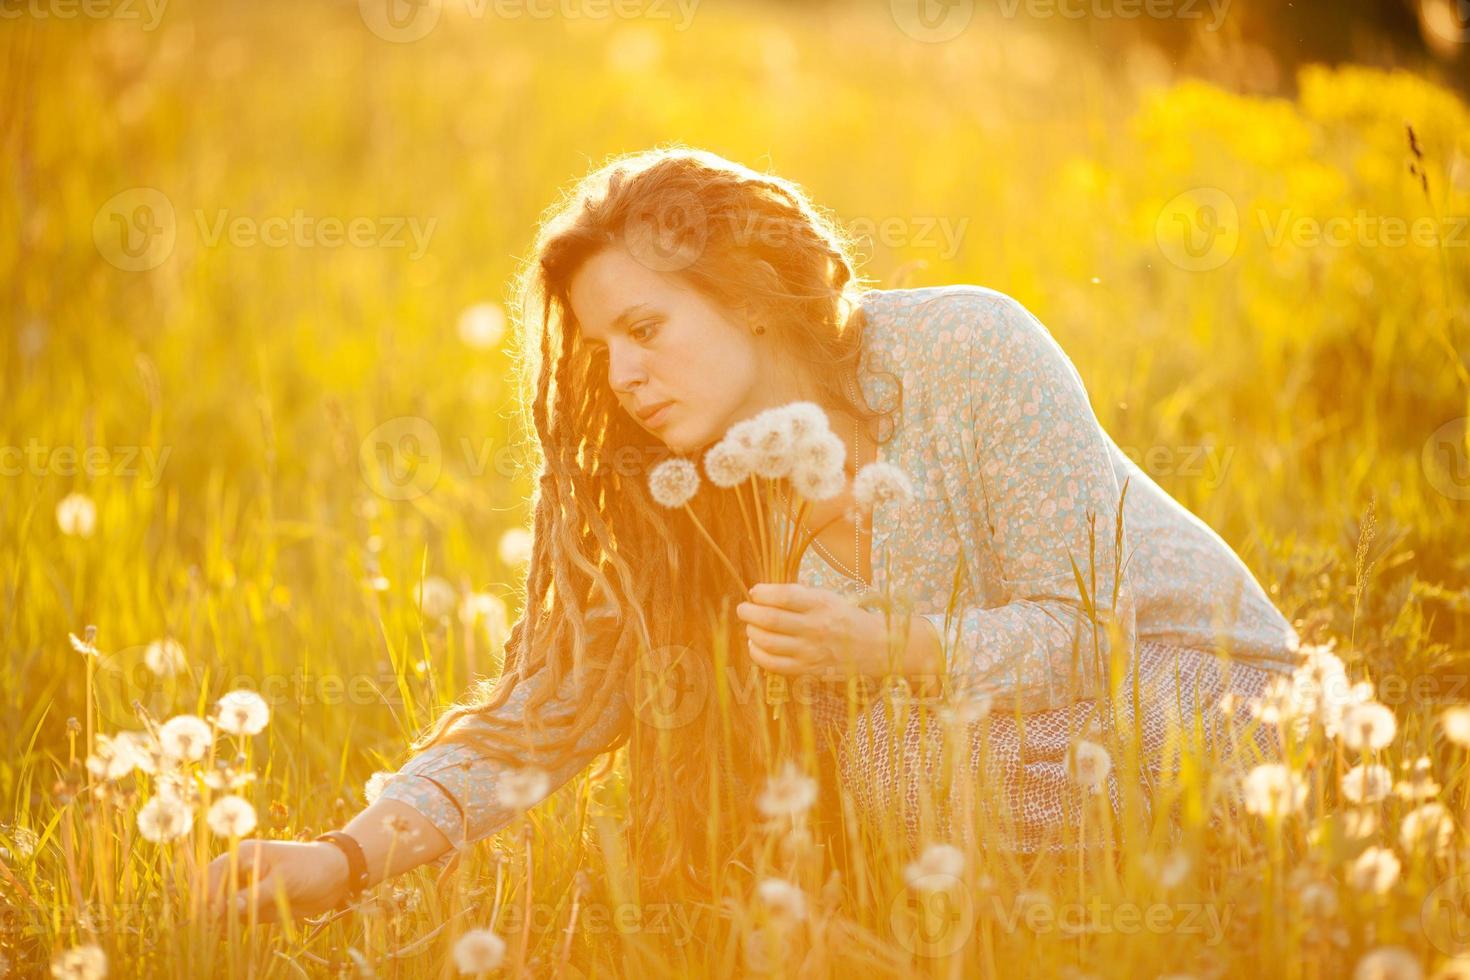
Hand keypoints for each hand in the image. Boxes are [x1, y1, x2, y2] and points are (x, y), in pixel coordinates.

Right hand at [205, 839, 349, 923]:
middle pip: (209, 893)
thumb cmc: (311, 868)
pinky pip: (232, 919)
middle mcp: (238, 872)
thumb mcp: (285, 880)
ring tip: (225, 934)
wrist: (334, 877)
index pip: (212, 875)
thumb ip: (256, 895)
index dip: (209, 896)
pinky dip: (228, 928)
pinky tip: (230, 935)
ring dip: (217, 922)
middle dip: (208, 911)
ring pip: (218, 908)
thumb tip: (227, 908)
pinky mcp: (251, 906)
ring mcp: (244, 890)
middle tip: (216, 929)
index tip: (215, 915)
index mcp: (243, 855)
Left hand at [736, 582, 927, 677]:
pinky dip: (758, 653)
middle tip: (743, 609)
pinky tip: (756, 645)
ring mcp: (810, 651)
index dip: (762, 593)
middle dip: (749, 612)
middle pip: (770, 620)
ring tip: (751, 626)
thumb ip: (799, 595)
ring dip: (752, 632)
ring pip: (768, 642)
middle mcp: (815, 627)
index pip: (783, 596)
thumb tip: (763, 594)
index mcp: (821, 604)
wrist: (875, 646)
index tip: (755, 592)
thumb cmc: (846, 617)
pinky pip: (773, 664)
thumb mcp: (828, 597)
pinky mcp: (808, 669)